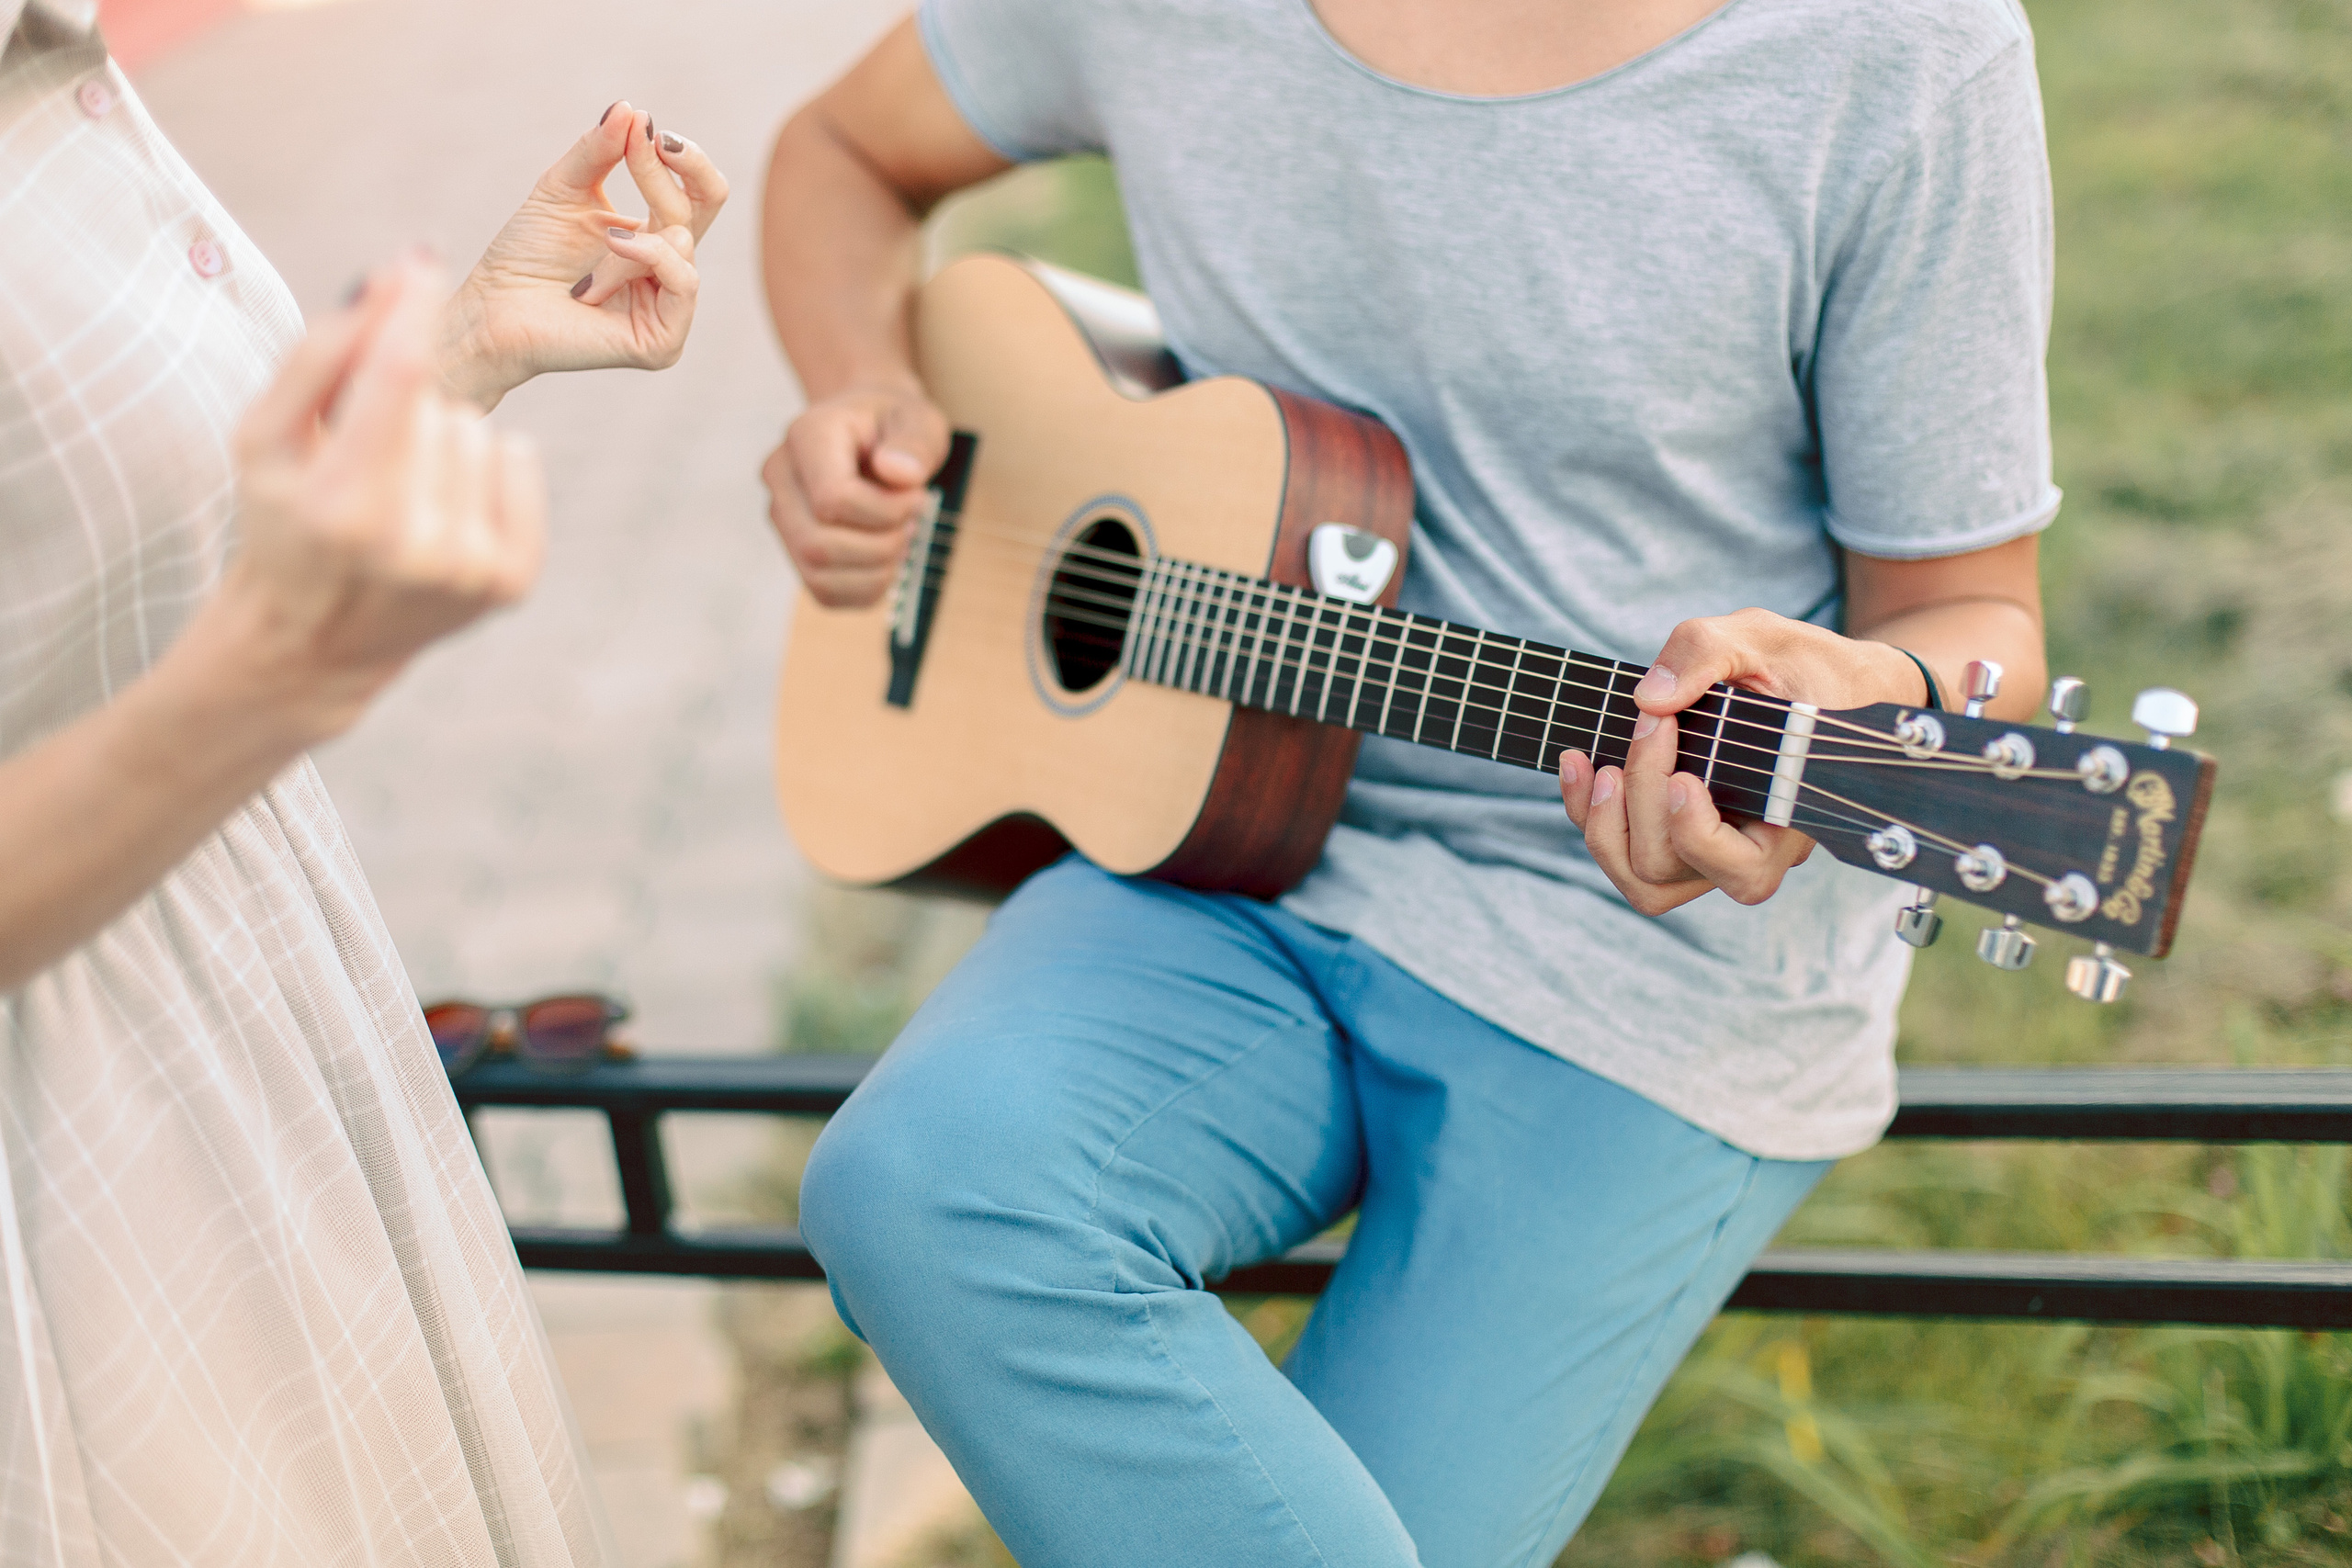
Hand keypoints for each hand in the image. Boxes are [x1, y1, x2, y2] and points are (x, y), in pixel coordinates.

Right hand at [222, 257, 545, 739]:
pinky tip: (445, 509)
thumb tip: (396, 273)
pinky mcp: (510, 582)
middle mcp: (413, 546)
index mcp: (340, 508)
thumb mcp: (265, 438)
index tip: (422, 262)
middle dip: (403, 408)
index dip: (412, 311)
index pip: (399, 378)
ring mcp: (469, 570)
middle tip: (365, 459)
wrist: (316, 641)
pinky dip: (489, 469)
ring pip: (480, 431)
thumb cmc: (285, 520)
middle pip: (438, 403)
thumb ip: (322, 351)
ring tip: (400, 491)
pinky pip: (520, 461)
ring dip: (442, 443)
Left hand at [438, 101, 727, 408]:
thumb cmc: (524, 255)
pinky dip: (646, 260)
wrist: (493, 310)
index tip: (646, 126)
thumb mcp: (562, 189)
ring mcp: (670, 308)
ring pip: (681, 244)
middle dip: (659, 174)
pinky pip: (683, 282)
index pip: (700, 193)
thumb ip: (599, 151)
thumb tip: (631, 110)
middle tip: (639, 144)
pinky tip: (608, 258)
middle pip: (703, 205)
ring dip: (627, 242)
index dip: (686, 158)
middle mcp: (668, 272)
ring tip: (586, 267)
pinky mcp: (663, 341)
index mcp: (653, 239)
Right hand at [761, 381, 950, 606]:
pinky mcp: (795, 550)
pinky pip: (825, 593)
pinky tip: (886, 559)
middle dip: (881, 546)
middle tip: (911, 522)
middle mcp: (781, 478)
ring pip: (819, 576)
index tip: (917, 496)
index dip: (886, 512)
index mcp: (806, 436)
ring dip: (876, 570)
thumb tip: (899, 474)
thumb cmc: (893, 424)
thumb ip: (915, 442)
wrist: (871, 430)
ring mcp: (782, 518)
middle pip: (818, 546)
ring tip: (899, 539)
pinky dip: (867, 588)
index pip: (832, 499)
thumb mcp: (919, 418)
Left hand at [1557, 608, 1926, 913]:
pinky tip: (1577, 761)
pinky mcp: (1676, 834)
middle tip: (1650, 724)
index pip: (1744, 870)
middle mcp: (1751, 848)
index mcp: (1791, 817)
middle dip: (1641, 798)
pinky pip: (1623, 855)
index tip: (1680, 777)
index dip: (1696, 835)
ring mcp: (1711, 849)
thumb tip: (1649, 698)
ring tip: (1592, 762)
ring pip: (1643, 882)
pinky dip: (1588, 815)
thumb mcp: (1761, 638)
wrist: (1815, 681)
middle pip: (1670, 869)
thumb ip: (1706, 652)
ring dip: (1602, 825)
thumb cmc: (1800, 664)